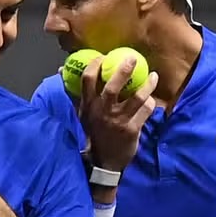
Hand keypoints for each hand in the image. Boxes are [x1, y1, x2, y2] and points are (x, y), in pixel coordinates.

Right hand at [76, 55, 158, 171]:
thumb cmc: (94, 132)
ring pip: (136, 98)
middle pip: (113, 87)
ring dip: (147, 85)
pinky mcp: (132, 130)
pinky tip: (152, 99)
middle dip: (124, 70)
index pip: (88, 80)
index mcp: (89, 105)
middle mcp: (102, 112)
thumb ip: (76, 92)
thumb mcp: (82, 113)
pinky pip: (145, 111)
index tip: (105, 56)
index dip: (96, 64)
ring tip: (153, 75)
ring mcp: (118, 121)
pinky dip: (150, 103)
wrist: (104, 161)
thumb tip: (62, 69)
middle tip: (133, 58)